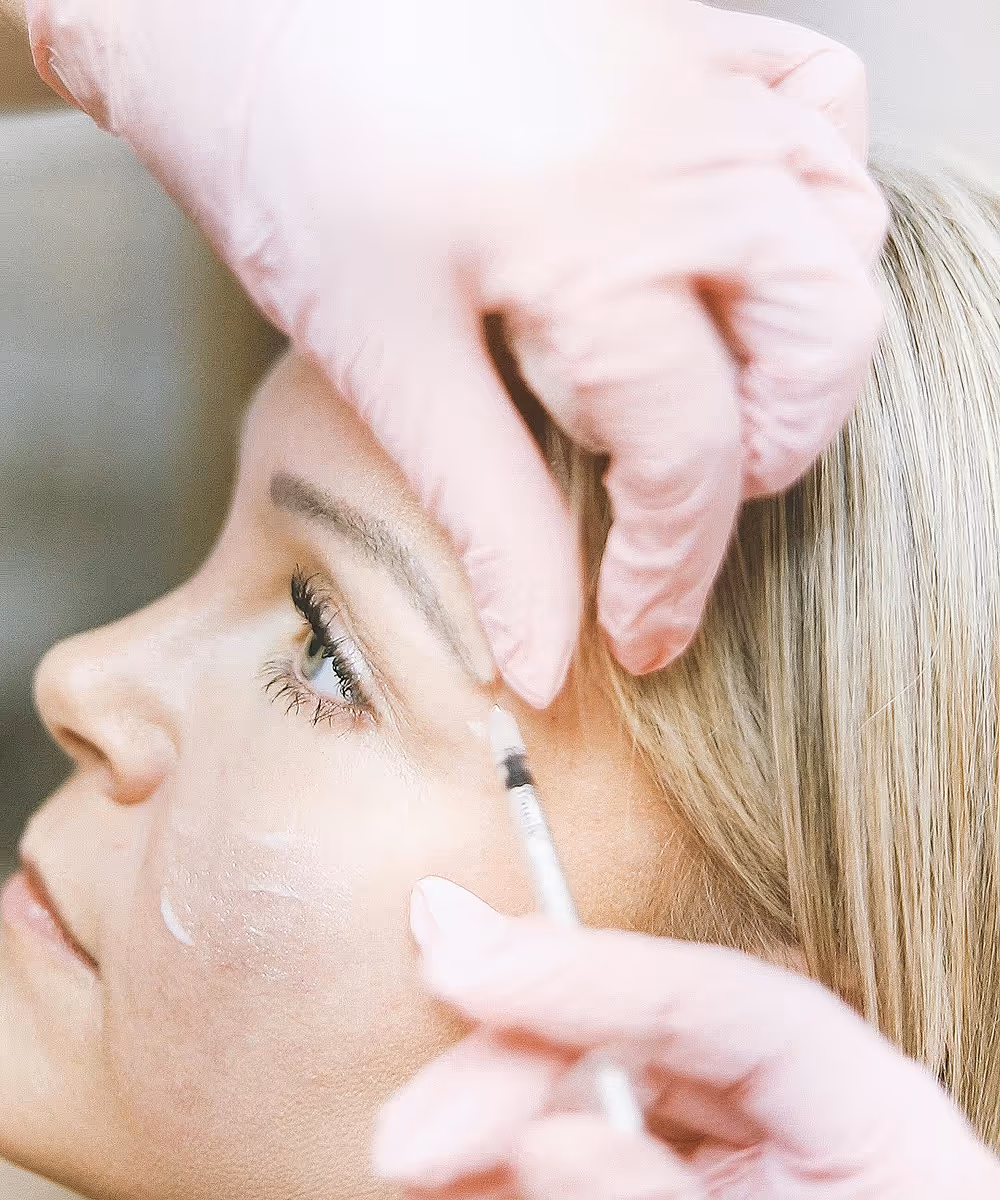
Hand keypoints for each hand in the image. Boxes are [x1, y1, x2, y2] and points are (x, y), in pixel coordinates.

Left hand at [27, 0, 886, 705]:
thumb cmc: (281, 154)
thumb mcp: (386, 358)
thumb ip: (489, 517)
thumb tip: (540, 662)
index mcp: (609, 246)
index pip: (696, 455)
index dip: (673, 570)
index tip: (638, 634)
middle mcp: (691, 157)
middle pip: (821, 345)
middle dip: (765, 456)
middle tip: (676, 501)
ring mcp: (700, 82)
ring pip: (841, 233)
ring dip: (794, 341)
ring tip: (694, 382)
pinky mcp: (684, 36)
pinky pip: (817, 111)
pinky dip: (805, 197)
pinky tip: (724, 245)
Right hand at [374, 879, 999, 1197]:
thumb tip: (542, 1136)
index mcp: (869, 1115)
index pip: (723, 1001)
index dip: (586, 972)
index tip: (463, 966)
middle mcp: (802, 1110)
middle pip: (642, 1033)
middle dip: (512, 1066)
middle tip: (410, 1136)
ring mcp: (748, 1149)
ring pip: (602, 1080)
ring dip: (495, 1110)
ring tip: (412, 1156)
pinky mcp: (694, 1183)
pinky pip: (592, 1146)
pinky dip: (513, 1158)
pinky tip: (457, 1172)